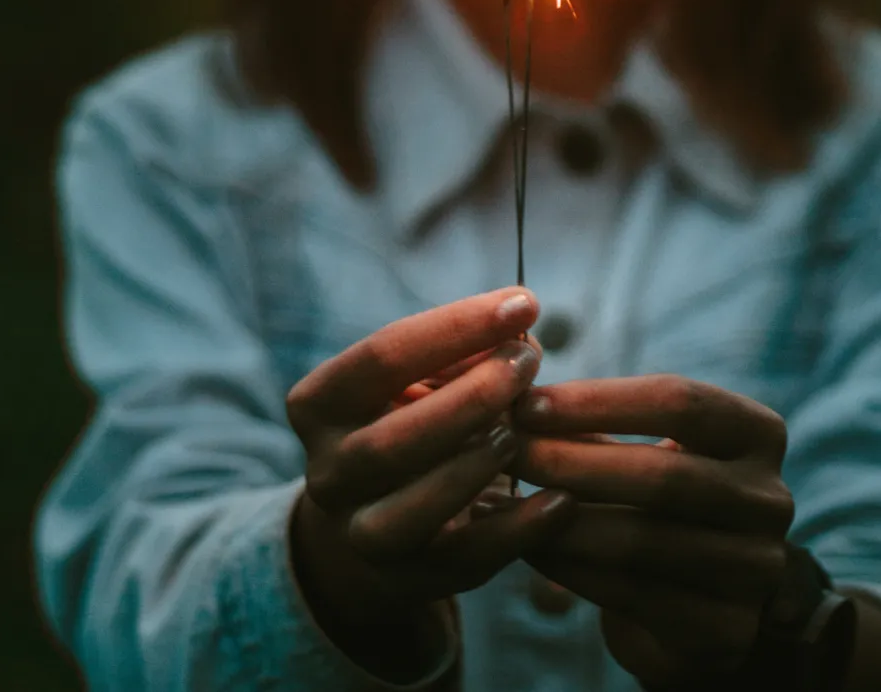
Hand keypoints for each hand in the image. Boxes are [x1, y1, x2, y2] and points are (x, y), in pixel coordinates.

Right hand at [286, 287, 574, 676]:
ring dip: (475, 465)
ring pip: (412, 509)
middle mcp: (326, 472)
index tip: (525, 301)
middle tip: (529, 362)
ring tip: (524, 429)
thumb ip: (466, 353)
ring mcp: (360, 534)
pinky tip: (561, 501)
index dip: (457, 326)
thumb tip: (520, 329)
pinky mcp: (408, 580)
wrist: (379, 518)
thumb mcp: (423, 378)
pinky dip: (516, 532)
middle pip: (392, 439)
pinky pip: (462, 561)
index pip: (383, 356)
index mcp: (320, 404)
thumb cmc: (414, 419)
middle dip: (470, 397)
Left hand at [513, 375, 792, 688]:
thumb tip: (514, 391)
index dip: (599, 401)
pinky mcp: (726, 628)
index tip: (528, 403)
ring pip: (643, 541)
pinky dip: (570, 569)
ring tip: (505, 503)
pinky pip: (634, 594)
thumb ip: (596, 422)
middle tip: (510, 451)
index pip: (680, 401)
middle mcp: (770, 499)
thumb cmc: (662, 497)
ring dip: (561, 521)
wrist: (706, 595)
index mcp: (757, 434)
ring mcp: (755, 569)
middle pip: (663, 475)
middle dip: (573, 461)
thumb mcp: (648, 446)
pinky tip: (529, 548)